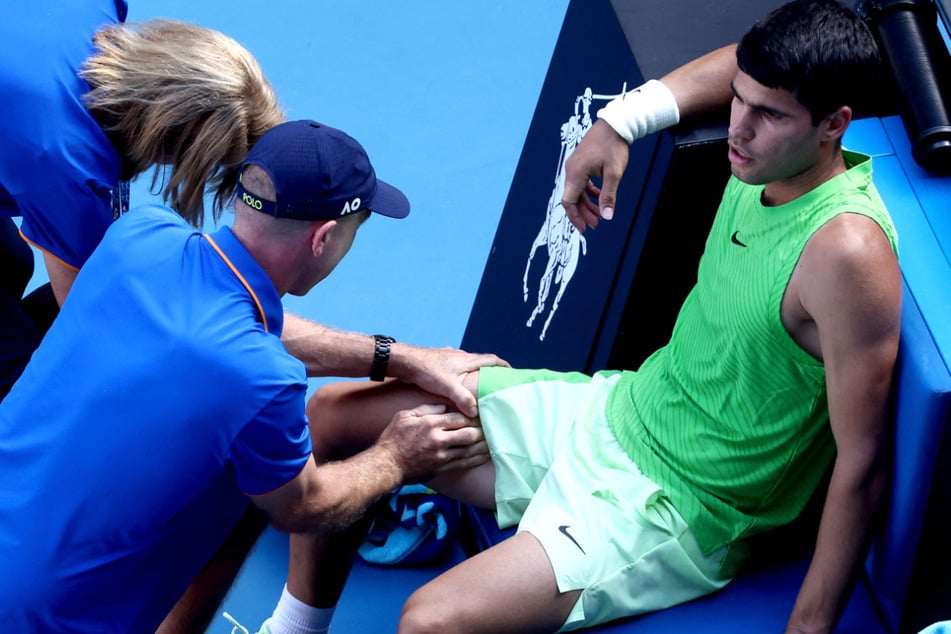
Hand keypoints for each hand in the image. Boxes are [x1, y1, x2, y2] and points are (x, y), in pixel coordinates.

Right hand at [378, 403, 487, 482]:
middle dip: (482, 430)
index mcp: (430, 425)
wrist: (387, 465)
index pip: (459, 418)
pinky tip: (486, 454)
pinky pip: (465, 463)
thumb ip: (426, 409)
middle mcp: (439, 440)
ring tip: (495, 439)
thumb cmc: (393, 438)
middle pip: (469, 434)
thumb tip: (445, 406)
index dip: (472, 415)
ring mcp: (442, 456)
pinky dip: (477, 458)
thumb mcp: (405, 416)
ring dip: (484, 444)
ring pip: (470, 450)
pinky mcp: (442, 468)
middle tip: (491, 425)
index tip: (480, 413)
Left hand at [390, 344, 508, 417]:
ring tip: (477, 387)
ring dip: (474, 373)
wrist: (404, 361)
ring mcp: (449, 357)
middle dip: (490, 371)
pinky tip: (455, 385)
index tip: (511, 373)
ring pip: (467, 364)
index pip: (491, 359)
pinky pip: (456, 367)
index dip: (503, 366)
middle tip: (496, 384)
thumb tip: (476, 412)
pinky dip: (461, 374)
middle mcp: (460, 355)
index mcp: (466, 359)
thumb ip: (462, 399)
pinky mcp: (439, 360)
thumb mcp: (447, 386)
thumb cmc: (426, 371)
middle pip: (481, 361)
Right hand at [562, 119, 629, 232]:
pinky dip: (589, 193)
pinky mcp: (580, 163)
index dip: (575, 217)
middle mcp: (571, 170)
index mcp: (576, 174)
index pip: (569, 202)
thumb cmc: (613, 145)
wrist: (614, 124)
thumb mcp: (614, 173)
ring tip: (600, 214)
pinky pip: (581, 183)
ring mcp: (575, 166)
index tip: (585, 228)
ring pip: (577, 191)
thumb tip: (607, 216)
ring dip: (587, 204)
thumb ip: (609, 196)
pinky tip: (600, 197)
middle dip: (583, 213)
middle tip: (596, 224)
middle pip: (572, 198)